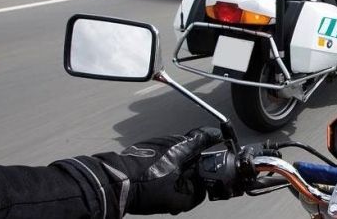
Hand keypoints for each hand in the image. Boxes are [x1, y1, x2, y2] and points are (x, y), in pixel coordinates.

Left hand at [97, 127, 222, 214]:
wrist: (113, 184)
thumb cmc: (145, 187)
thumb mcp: (176, 199)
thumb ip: (195, 196)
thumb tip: (202, 191)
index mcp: (181, 147)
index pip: (205, 136)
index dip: (215, 138)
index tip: (222, 139)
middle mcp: (169, 142)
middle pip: (191, 149)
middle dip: (196, 164)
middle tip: (198, 180)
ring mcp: (154, 145)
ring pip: (176, 155)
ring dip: (180, 169)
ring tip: (175, 190)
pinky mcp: (143, 151)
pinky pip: (162, 159)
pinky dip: (166, 170)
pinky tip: (161, 186)